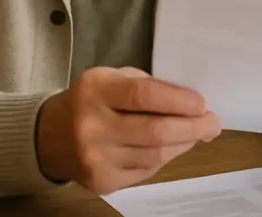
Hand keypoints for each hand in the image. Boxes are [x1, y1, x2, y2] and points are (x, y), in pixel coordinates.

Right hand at [36, 67, 220, 193]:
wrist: (48, 136)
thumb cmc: (91, 100)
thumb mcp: (112, 78)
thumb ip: (147, 86)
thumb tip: (191, 104)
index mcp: (95, 90)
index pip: (142, 96)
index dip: (177, 101)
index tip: (202, 103)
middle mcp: (91, 126)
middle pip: (153, 132)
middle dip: (191, 128)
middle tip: (213, 123)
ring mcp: (95, 158)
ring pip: (153, 155)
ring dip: (182, 144)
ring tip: (197, 134)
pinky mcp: (101, 182)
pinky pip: (145, 171)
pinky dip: (164, 158)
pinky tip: (171, 147)